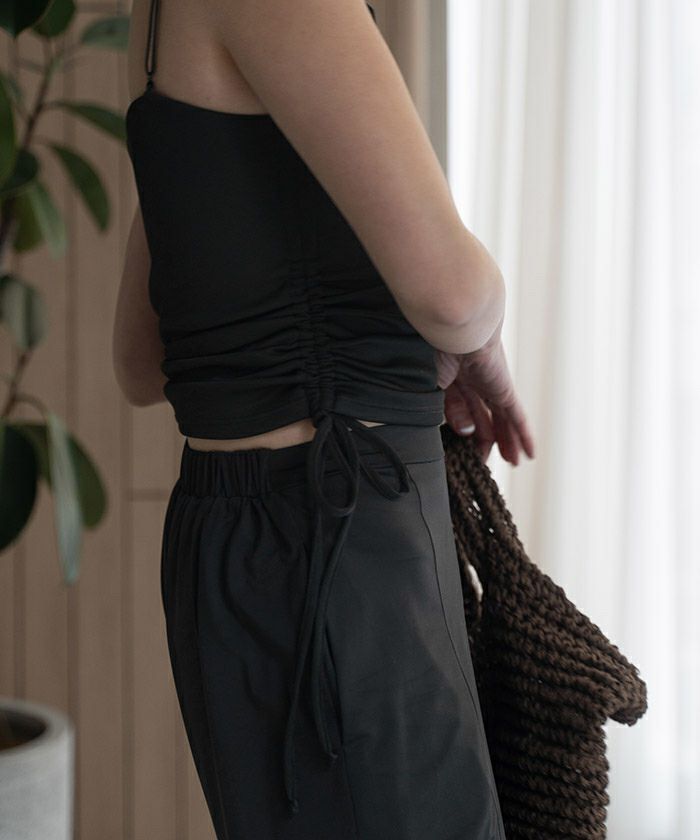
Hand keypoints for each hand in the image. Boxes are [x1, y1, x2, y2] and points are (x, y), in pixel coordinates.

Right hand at [434, 332, 535, 465]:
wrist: (456, 330)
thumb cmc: (435, 351)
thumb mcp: (432, 387)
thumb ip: (444, 410)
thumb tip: (465, 432)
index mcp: (449, 378)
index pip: (457, 412)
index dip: (460, 433)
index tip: (460, 453)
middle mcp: (471, 382)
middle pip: (483, 418)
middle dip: (486, 441)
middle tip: (485, 463)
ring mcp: (490, 387)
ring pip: (502, 421)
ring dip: (507, 442)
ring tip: (512, 462)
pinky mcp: (505, 391)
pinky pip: (517, 418)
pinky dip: (524, 436)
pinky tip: (530, 454)